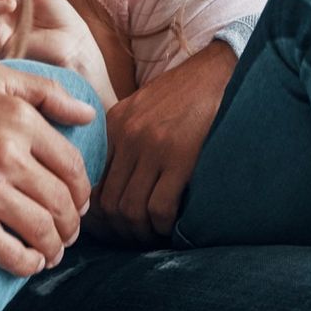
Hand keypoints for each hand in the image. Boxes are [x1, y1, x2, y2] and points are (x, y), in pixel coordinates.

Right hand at [0, 61, 95, 275]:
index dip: (82, 191)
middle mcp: (7, 154)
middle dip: (73, 224)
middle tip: (69, 232)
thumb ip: (46, 91)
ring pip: (41, 229)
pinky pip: (7, 251)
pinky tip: (30, 263)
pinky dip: (26, 264)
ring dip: (55, 247)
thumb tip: (88, 115)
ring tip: (53, 251)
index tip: (79, 202)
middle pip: (61, 202)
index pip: (72, 166)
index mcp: (19, 119)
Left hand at [90, 41, 233, 243]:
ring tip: (153, 236)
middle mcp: (128, 136)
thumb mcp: (141, 107)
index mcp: (114, 124)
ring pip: (130, 209)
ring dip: (140, 232)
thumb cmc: (183, 94)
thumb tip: (111, 183)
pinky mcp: (181, 157)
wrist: (218, 71)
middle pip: (107, 202)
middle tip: (133, 239)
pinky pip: (160, 208)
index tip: (110, 226)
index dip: (97, 212)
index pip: (92, 180)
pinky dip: (163, 226)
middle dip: (118, 230)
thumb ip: (122, 138)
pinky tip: (171, 227)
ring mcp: (153, 147)